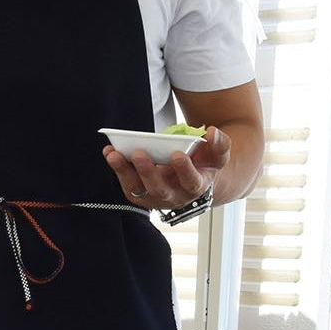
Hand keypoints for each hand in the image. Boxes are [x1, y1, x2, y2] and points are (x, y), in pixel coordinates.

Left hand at [102, 126, 228, 208]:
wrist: (193, 177)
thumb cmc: (204, 163)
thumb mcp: (217, 154)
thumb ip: (219, 144)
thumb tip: (212, 132)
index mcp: (196, 186)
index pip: (191, 182)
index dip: (184, 170)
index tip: (178, 155)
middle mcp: (175, 196)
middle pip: (159, 189)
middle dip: (148, 172)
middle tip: (139, 153)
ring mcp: (155, 197)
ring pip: (138, 189)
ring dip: (124, 172)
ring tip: (114, 154)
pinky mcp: (140, 194)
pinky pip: (127, 184)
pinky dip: (117, 169)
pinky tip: (111, 152)